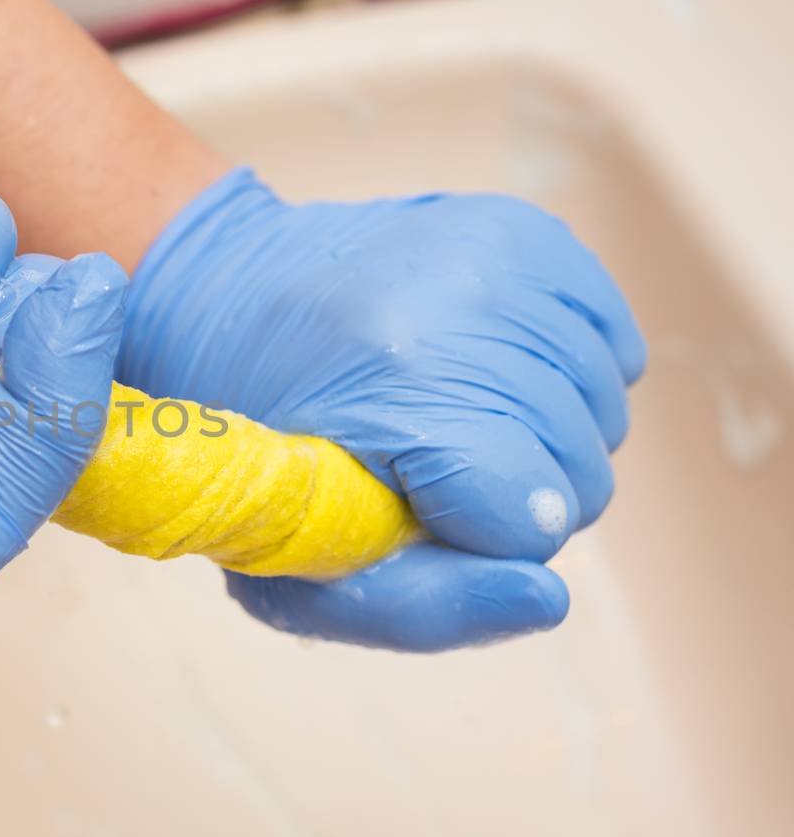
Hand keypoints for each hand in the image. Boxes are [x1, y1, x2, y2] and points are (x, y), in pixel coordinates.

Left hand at [118, 169, 645, 650]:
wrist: (222, 302)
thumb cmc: (263, 450)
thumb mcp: (300, 565)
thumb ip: (421, 607)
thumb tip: (550, 600)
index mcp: (398, 388)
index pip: (531, 517)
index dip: (481, 538)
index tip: (423, 512)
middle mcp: (458, 303)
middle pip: (581, 469)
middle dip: (514, 493)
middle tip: (429, 468)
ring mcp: (496, 254)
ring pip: (606, 409)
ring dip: (543, 437)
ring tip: (451, 418)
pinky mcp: (525, 229)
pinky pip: (614, 345)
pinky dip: (567, 377)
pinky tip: (489, 374)